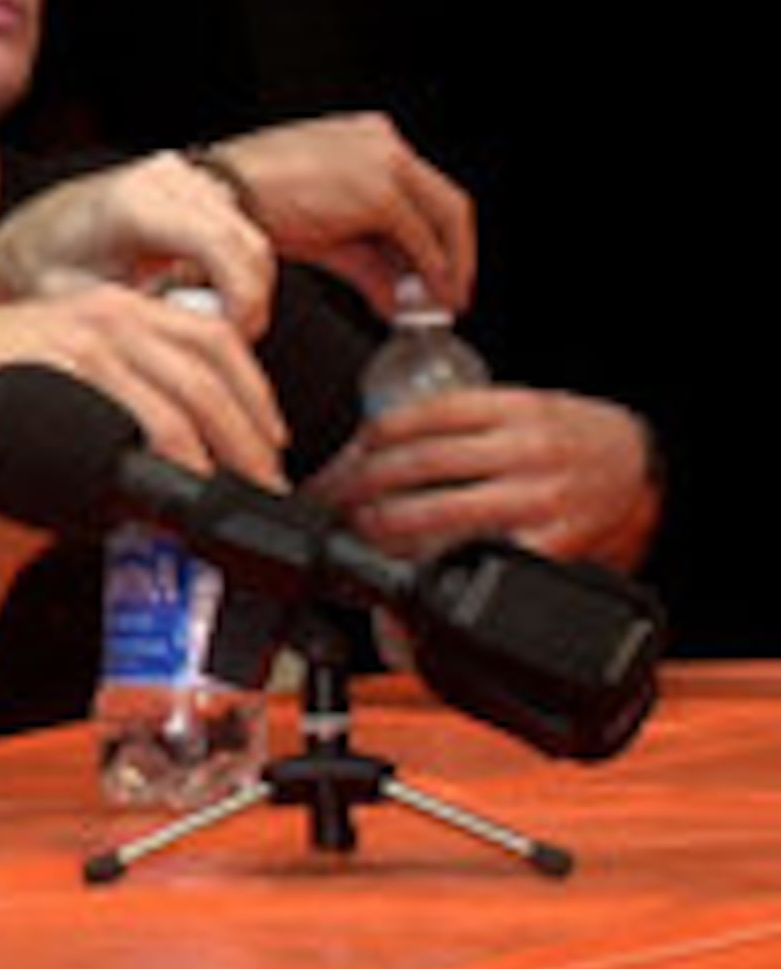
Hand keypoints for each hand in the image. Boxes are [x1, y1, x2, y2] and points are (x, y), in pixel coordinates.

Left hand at [0, 151, 282, 332]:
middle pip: (249, 247)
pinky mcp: (193, 183)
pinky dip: (232, 273)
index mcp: (131, 204)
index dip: (244, 301)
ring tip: (199, 322)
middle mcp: (162, 179)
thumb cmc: (42, 268)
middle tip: (221, 346)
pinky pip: (240, 233)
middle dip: (247, 305)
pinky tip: (195, 295)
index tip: (232, 340)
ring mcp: (181, 175)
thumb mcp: (78, 306)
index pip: (223, 248)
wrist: (27, 234)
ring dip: (243, 290)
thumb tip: (197, 354)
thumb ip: (139, 324)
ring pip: (252, 242)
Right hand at [0, 281, 290, 485]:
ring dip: (229, 446)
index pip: (212, 337)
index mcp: (113, 308)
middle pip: (215, 366)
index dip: (254, 388)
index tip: (271, 431)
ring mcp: (92, 339)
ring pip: (193, 391)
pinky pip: (149, 414)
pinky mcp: (73, 369)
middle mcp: (112, 313)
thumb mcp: (56, 369)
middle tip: (269, 476)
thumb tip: (160, 446)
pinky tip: (192, 479)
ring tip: (240, 488)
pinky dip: (182, 451)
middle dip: (253, 428)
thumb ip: (109, 391)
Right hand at [202, 113, 476, 314]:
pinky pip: (421, 236)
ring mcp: (384, 162)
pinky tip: (426, 293)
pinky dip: (432, 269)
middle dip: (453, 255)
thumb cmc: (247, 204)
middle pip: (443, 200)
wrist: (217, 196)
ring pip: (444, 216)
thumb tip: (394, 293)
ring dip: (448, 265)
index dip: (437, 237)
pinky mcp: (380, 191)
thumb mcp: (319, 231)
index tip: (439, 270)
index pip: (420, 189)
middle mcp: (381, 142)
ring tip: (442, 300)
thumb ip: (365, 259)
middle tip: (450, 293)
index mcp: (363, 138)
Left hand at [312, 386, 660, 568]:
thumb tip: (371, 442)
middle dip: (362, 484)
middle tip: (333, 498)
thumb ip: (458, 419)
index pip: (423, 415)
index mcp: (514, 408)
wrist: (636, 465)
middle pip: (420, 464)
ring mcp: (539, 499)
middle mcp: (527, 450)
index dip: (371, 437)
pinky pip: (477, 557)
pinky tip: (406, 562)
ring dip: (385, 525)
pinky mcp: (550, 545)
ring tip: (358, 529)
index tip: (346, 453)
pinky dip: (433, 562)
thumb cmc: (563, 436)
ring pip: (440, 514)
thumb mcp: (517, 405)